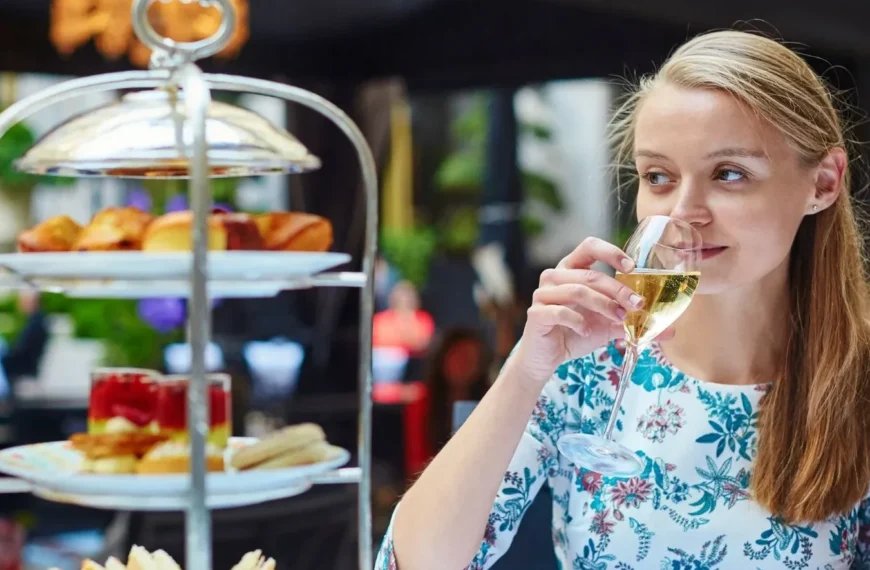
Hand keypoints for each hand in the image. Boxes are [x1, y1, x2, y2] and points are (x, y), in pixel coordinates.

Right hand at [513, 237, 644, 387]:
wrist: (547, 358)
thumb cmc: (576, 333)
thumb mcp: (608, 326)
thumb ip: (633, 322)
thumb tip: (671, 330)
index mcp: (571, 269)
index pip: (590, 246)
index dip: (611, 252)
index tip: (632, 268)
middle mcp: (554, 276)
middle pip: (590, 275)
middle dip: (618, 289)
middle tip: (637, 305)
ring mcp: (543, 294)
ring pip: (577, 291)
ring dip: (603, 305)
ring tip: (618, 320)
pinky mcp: (536, 314)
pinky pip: (560, 312)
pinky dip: (578, 321)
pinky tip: (587, 332)